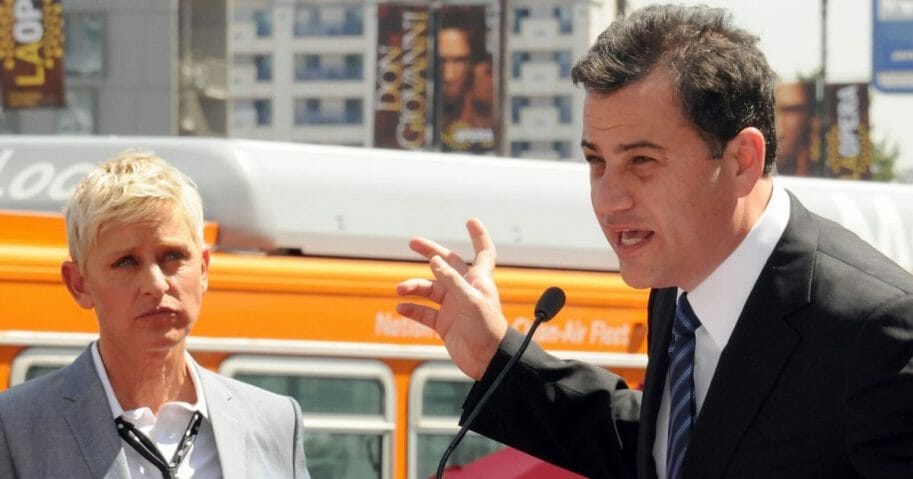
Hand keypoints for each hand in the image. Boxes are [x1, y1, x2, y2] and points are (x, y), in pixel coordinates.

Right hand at [396, 218, 507, 379]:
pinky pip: (425, 313)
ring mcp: (454, 307)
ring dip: (415, 287)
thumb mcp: (471, 302)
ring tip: (401, 289)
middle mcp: (466, 290)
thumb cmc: (488, 330)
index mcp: (479, 280)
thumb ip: (452, 280)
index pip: (483, 252)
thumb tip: (435, 261)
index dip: (478, 236)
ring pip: (430, 290)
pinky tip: (401, 308)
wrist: (488, 362)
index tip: (470, 221)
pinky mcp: (445, 325)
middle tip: (412, 242)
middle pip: (447, 265)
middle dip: (431, 252)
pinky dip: (412, 309)